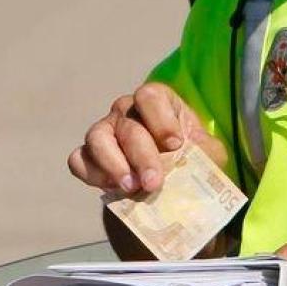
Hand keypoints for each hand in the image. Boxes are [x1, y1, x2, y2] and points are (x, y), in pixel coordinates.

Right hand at [67, 82, 225, 195]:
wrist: (170, 186)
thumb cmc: (190, 160)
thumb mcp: (207, 154)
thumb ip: (205, 154)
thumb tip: (196, 163)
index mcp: (156, 102)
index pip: (150, 96)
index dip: (161, 120)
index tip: (175, 144)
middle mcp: (126, 111)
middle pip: (128, 126)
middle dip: (142, 156)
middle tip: (153, 183)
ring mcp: (104, 132)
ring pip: (98, 138)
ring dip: (114, 164)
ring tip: (130, 188)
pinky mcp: (88, 156)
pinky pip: (78, 160)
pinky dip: (92, 175)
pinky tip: (113, 189)